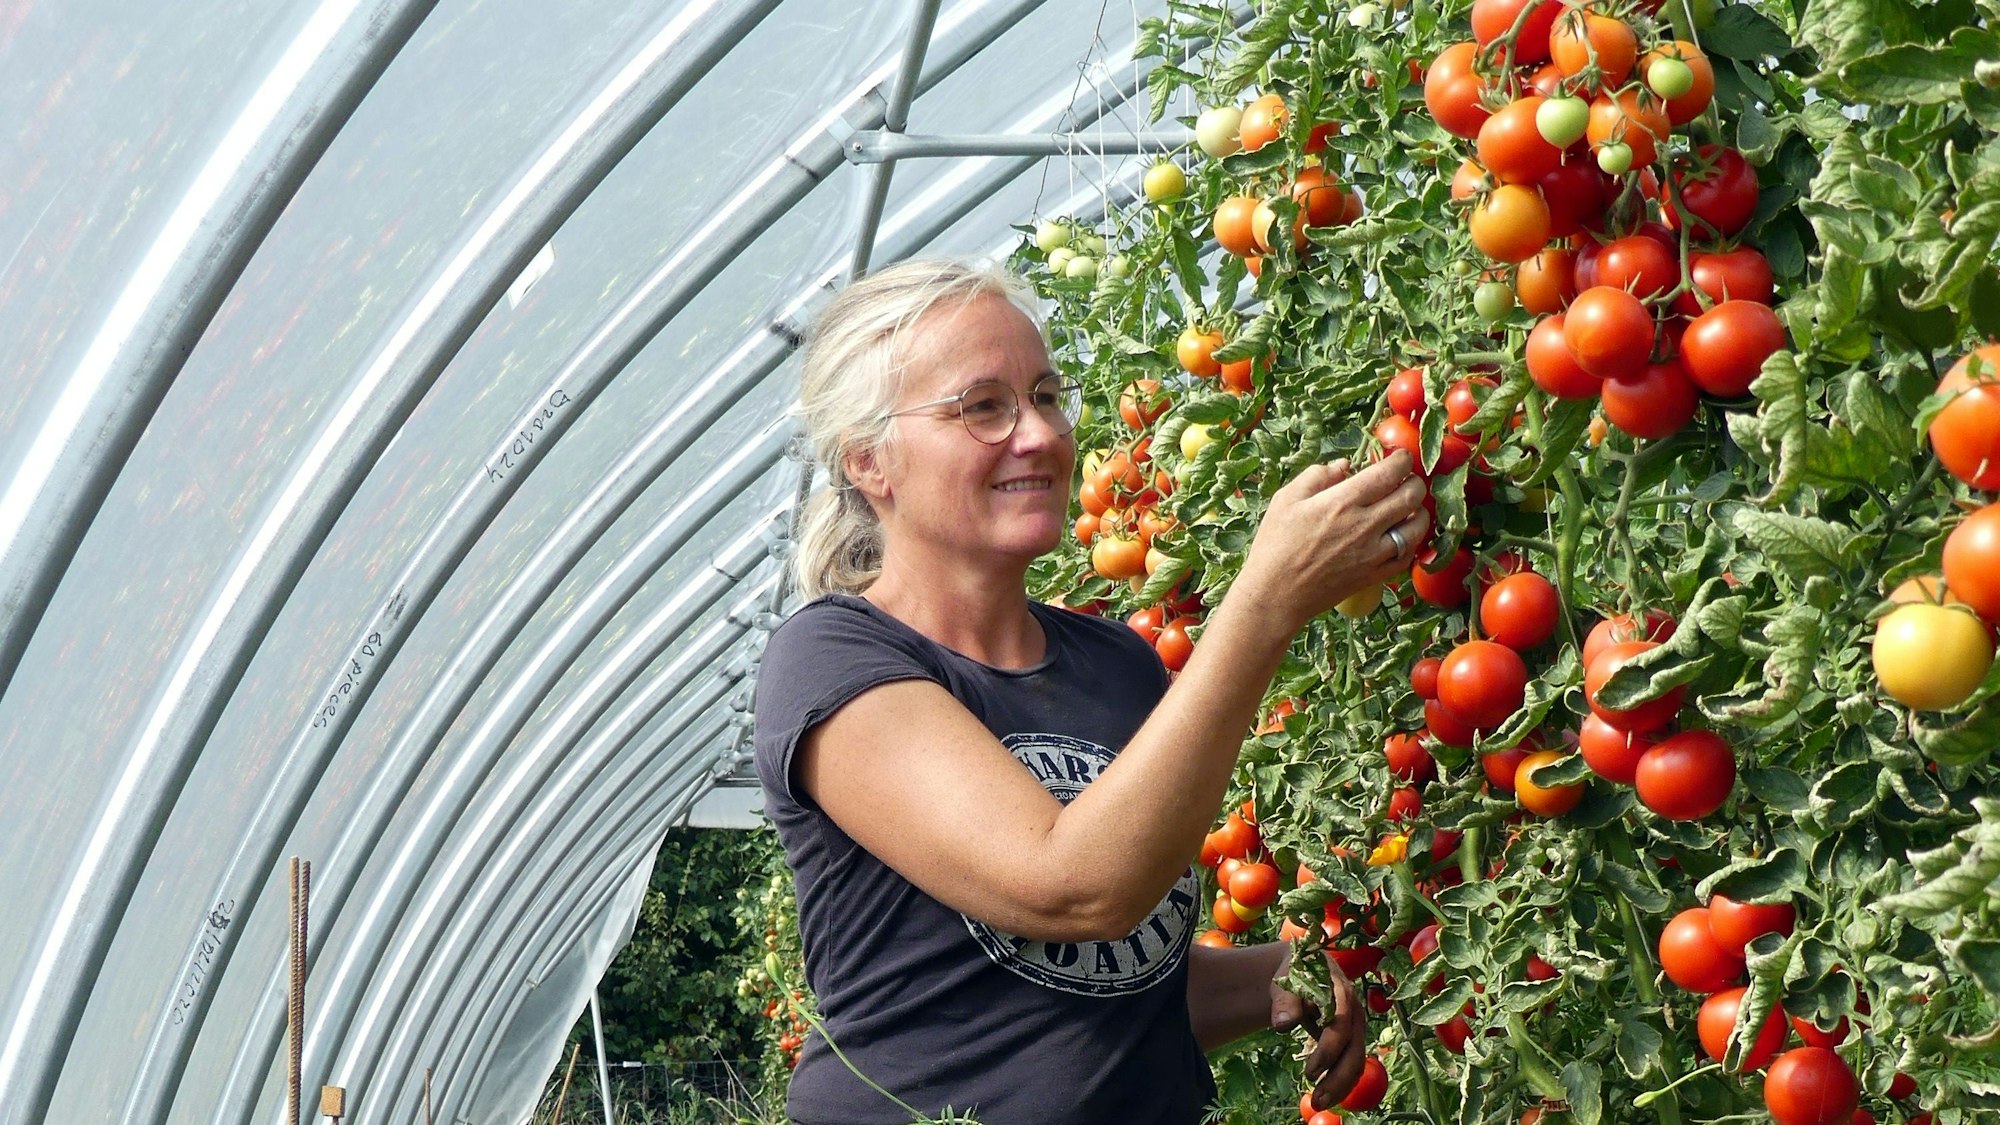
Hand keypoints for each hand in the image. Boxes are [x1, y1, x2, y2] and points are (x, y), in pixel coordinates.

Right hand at [1234, 451, 1430, 631]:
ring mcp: (1373, 553)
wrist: (1277, 593)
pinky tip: (1400, 536)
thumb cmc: (1275, 544)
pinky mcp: (1375, 575)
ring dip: (1419, 512)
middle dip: (1414, 482)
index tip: (1400, 458)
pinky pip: (1407, 556)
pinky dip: (1410, 542)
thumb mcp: (1286, 499)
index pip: (1389, 473)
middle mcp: (1364, 526)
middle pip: (1411, 496)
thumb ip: (1317, 475)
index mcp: (1342, 502)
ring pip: (1417, 527)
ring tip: (1408, 508)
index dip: (1402, 460)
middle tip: (1406, 480)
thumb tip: (1344, 465)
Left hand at [1270, 947, 1367, 1110]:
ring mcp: (1356, 1025)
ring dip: (1341, 1086)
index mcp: (1341, 992)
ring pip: (1356, 1061)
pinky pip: (1352, 1062)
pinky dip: (1342, 1081)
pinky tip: (1327, 1094)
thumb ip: (1284, 1000)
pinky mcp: (1352, 1037)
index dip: (1328, 1052)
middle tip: (1316, 1101)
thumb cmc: (1294, 972)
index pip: (1340, 1027)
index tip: (1309, 1073)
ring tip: (1319, 1103)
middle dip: (1338, 1079)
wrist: (1304, 968)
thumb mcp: (1286, 979)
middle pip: (1355, 1050)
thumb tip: (1282, 1025)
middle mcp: (1355, 1011)